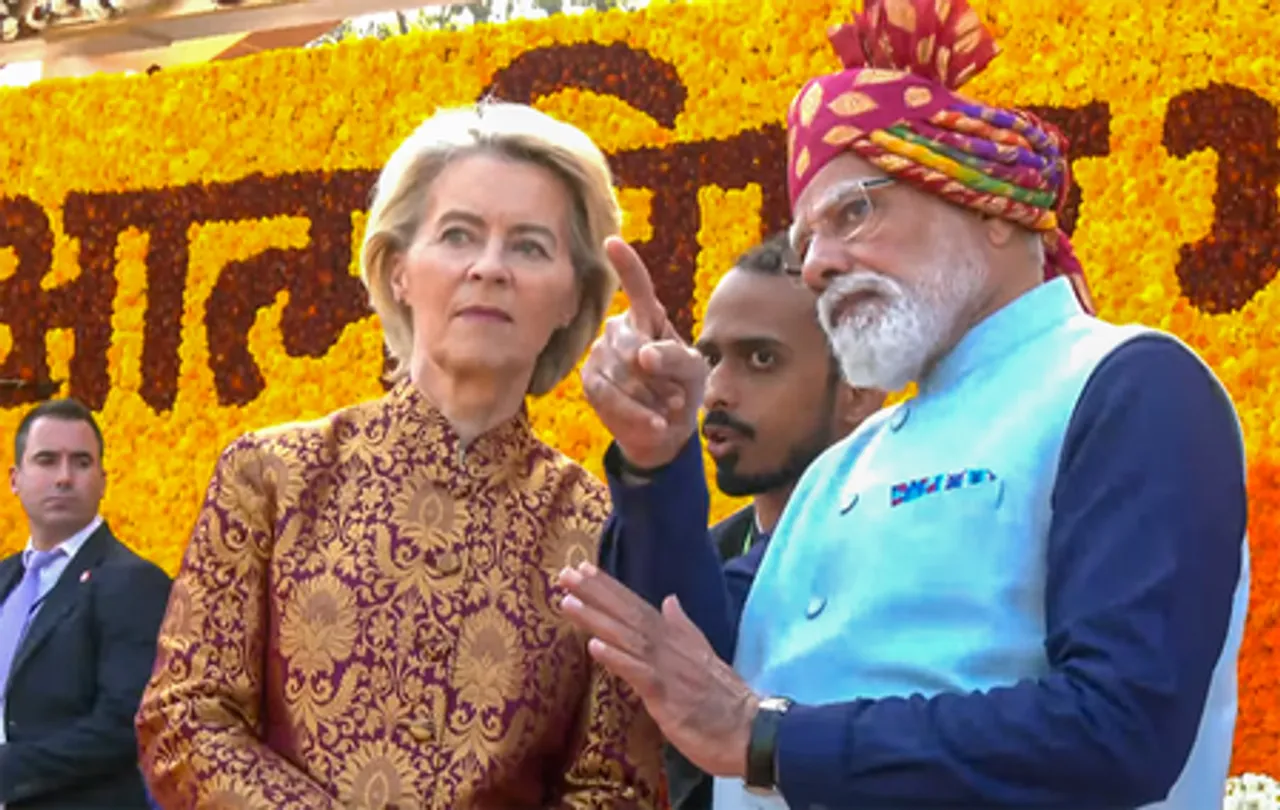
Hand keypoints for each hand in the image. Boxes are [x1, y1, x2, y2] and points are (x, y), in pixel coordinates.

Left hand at [557, 561, 758, 778]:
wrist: (749, 730)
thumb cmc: (723, 699)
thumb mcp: (702, 655)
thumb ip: (682, 627)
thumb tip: (670, 600)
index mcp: (673, 638)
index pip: (636, 607)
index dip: (608, 588)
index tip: (582, 570)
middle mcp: (668, 647)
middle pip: (627, 615)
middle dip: (595, 593)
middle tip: (566, 574)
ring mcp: (667, 669)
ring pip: (627, 638)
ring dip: (597, 619)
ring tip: (569, 602)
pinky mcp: (666, 695)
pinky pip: (638, 674)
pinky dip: (617, 658)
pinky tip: (594, 646)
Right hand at [580, 237, 706, 469]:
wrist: (665, 430)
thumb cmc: (682, 389)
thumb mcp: (694, 371)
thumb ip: (676, 357)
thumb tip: (643, 355)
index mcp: (648, 316)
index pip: (637, 286)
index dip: (626, 265)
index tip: (612, 243)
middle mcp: (619, 328)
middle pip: (633, 345)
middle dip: (658, 377)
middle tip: (677, 398)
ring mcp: (600, 353)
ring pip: (621, 373)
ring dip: (650, 398)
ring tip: (667, 411)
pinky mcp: (591, 381)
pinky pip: (607, 394)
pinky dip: (634, 413)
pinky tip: (654, 424)